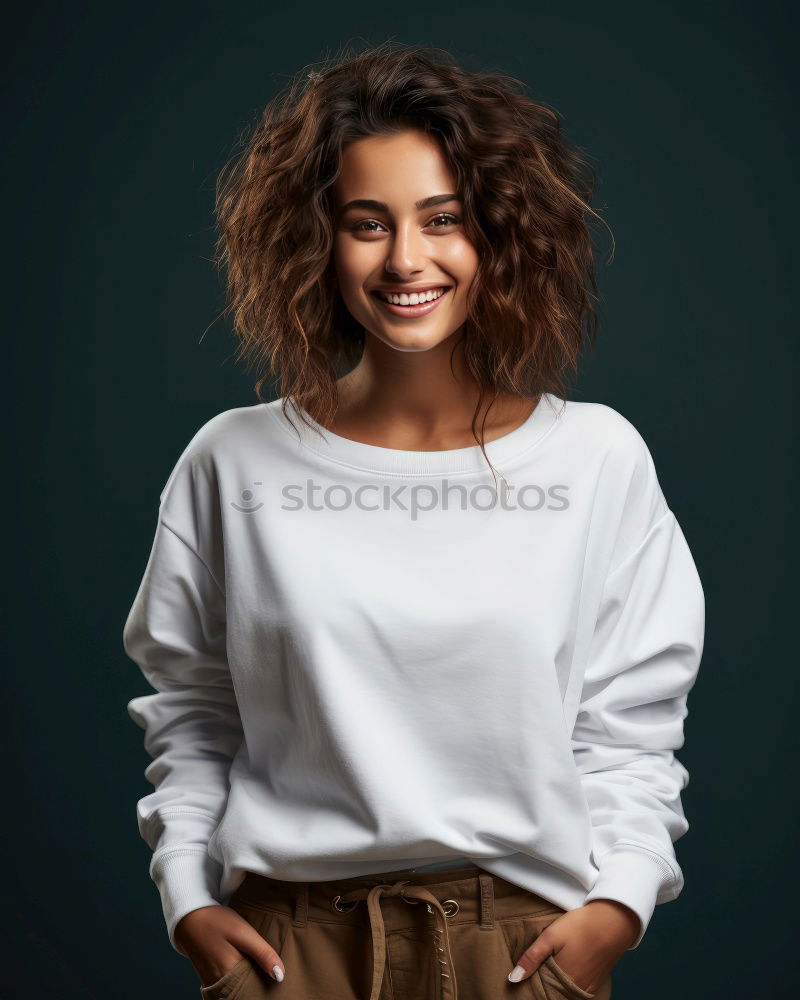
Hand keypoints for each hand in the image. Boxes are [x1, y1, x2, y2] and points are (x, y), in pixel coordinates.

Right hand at [174, 904, 285, 986]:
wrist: (188, 918)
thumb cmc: (216, 922)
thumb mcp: (243, 932)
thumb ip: (262, 953)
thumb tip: (280, 976)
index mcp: (230, 973)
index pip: (254, 991)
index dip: (266, 988)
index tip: (277, 984)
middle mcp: (219, 983)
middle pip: (244, 994)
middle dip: (257, 988)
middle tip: (271, 979)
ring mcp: (212, 982)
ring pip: (236, 991)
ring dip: (248, 985)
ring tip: (260, 974)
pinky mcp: (208, 978)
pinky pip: (226, 987)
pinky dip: (237, 982)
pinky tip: (246, 971)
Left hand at [506, 899, 639, 992]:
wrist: (615, 919)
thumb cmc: (581, 925)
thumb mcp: (551, 936)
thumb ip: (531, 958)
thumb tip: (513, 979)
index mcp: (564, 980)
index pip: (542, 992)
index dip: (533, 984)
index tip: (528, 976)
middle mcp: (577, 988)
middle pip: (554, 994)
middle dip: (544, 985)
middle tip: (539, 970)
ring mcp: (589, 986)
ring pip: (566, 992)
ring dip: (557, 984)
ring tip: (551, 967)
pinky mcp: (597, 981)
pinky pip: (578, 989)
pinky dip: (569, 983)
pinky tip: (567, 968)